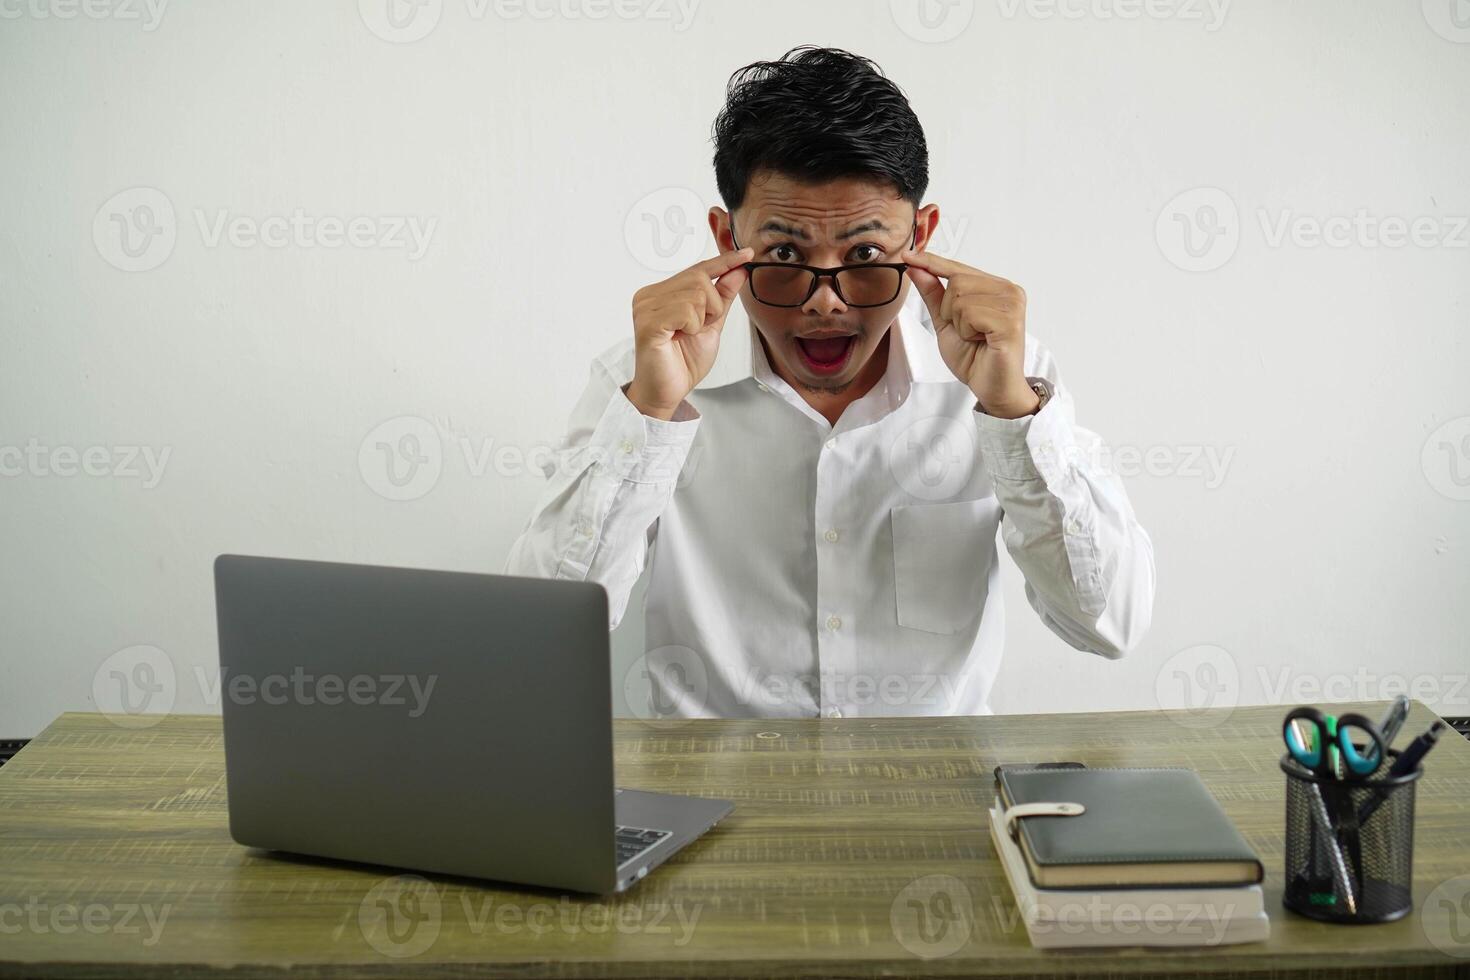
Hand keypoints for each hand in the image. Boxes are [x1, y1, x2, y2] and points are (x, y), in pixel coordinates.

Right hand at [625, 248, 752, 419]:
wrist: (667, 392)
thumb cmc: (683, 362)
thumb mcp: (712, 324)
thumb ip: (723, 297)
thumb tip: (738, 270)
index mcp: (661, 293)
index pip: (697, 269)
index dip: (724, 261)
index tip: (747, 252)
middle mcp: (649, 295)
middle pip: (699, 278)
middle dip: (712, 305)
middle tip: (699, 328)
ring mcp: (645, 307)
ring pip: (695, 294)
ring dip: (702, 319)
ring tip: (687, 335)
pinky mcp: (647, 323)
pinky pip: (685, 311)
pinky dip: (692, 326)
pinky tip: (679, 338)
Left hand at [902, 250, 1039, 418]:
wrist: (991, 387)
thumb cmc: (974, 357)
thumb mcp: (945, 321)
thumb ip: (933, 294)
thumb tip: (916, 267)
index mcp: (996, 286)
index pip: (958, 267)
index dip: (931, 262)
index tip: (907, 255)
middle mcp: (1009, 290)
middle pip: (956, 280)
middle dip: (949, 310)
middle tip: (966, 330)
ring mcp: (1012, 304)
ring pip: (960, 297)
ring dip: (958, 323)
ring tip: (975, 337)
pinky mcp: (1011, 321)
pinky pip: (970, 314)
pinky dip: (967, 331)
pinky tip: (981, 341)